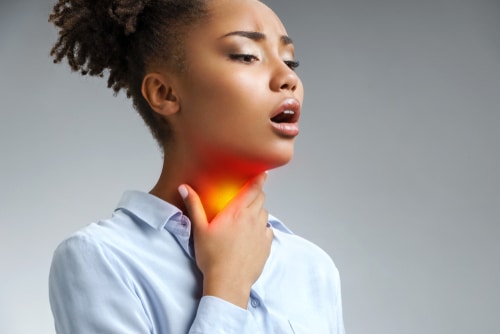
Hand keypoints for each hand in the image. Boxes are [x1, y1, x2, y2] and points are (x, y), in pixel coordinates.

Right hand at [178, 173, 272, 307]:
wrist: (228, 282)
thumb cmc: (212, 257)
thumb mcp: (199, 229)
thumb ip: (194, 206)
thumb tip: (185, 188)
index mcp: (236, 212)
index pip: (252, 189)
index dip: (259, 179)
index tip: (262, 174)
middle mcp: (252, 219)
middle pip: (261, 199)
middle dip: (256, 195)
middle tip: (248, 198)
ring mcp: (261, 232)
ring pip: (265, 214)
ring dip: (258, 212)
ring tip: (248, 218)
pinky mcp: (267, 245)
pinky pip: (268, 230)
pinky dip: (263, 228)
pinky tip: (253, 235)